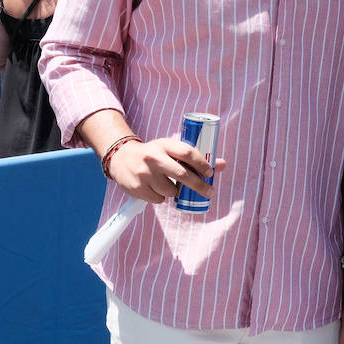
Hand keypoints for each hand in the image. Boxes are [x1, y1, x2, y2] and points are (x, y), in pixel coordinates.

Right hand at [108, 137, 224, 203]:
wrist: (121, 158)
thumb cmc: (154, 154)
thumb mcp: (170, 149)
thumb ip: (194, 157)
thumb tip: (223, 164)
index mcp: (164, 144)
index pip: (188, 153)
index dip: (202, 164)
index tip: (210, 173)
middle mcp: (153, 157)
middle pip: (183, 175)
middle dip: (200, 186)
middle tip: (210, 193)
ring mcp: (144, 173)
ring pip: (171, 191)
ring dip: (175, 192)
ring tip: (167, 184)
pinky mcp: (137, 188)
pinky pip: (159, 199)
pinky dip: (161, 197)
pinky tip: (154, 188)